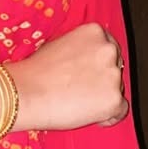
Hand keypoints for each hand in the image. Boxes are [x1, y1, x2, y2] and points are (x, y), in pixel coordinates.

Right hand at [10, 24, 128, 130]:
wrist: (27, 92)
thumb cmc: (36, 71)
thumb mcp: (59, 44)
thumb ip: (80, 48)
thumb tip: (88, 60)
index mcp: (94, 32)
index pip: (109, 48)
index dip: (99, 63)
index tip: (91, 72)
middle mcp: (108, 50)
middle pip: (115, 67)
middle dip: (103, 79)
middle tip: (82, 89)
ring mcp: (113, 75)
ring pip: (117, 89)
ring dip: (103, 96)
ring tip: (79, 102)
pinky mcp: (113, 100)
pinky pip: (120, 111)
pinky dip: (108, 117)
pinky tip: (90, 116)